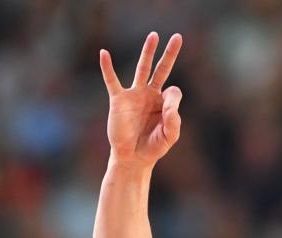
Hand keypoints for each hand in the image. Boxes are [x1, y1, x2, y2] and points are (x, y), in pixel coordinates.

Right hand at [99, 32, 183, 168]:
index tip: (167, 114)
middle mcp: (150, 95)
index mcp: (163, 104)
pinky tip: (104, 54)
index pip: (173, 91)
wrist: (132, 158)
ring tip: (154, 36)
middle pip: (161, 69)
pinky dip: (107, 67)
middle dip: (169, 54)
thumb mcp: (169, 136)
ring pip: (142, 68)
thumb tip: (169, 99)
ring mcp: (134, 95)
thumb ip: (173, 120)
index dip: (172, 101)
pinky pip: (112, 80)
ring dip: (148, 52)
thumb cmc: (153, 147)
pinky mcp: (119, 100)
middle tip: (178, 37)